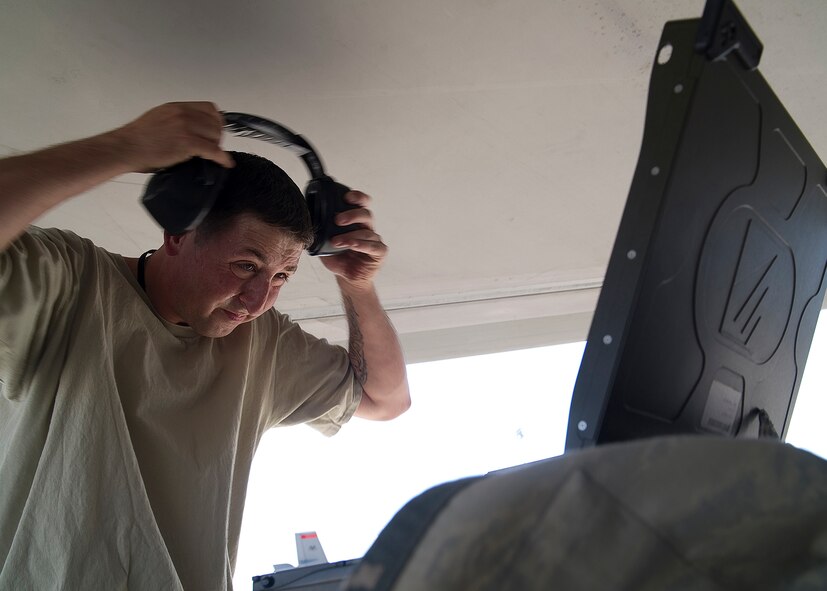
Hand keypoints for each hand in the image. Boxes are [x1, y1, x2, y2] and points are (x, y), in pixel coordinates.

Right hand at [108, 102, 234, 172]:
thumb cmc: (137, 139)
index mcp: (177, 107)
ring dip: (217, 146)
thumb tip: (192, 131)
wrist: (125, 148)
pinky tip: (225, 163)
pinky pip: (213, 150)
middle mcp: (183, 113)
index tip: (215, 132)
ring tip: (212, 155)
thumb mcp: (159, 118)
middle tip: (213, 147)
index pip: (209, 108)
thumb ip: (176, 120)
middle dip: (217, 136)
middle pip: (215, 122)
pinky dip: (222, 158)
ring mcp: (186, 127)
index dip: (216, 121)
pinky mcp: (187, 143)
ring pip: (216, 136)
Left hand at [320, 191, 387, 286]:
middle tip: (337, 220)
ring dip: (350, 235)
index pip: (361, 204)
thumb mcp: (324, 243)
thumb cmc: (339, 259)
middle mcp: (367, 228)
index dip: (357, 197)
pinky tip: (352, 246)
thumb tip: (305, 222)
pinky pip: (374, 246)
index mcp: (357, 222)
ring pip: (367, 232)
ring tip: (336, 242)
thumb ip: (320, 232)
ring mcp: (375, 240)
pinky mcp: (379, 253)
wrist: (348, 278)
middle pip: (366, 214)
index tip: (346, 196)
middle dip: (352, 214)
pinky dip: (362, 245)